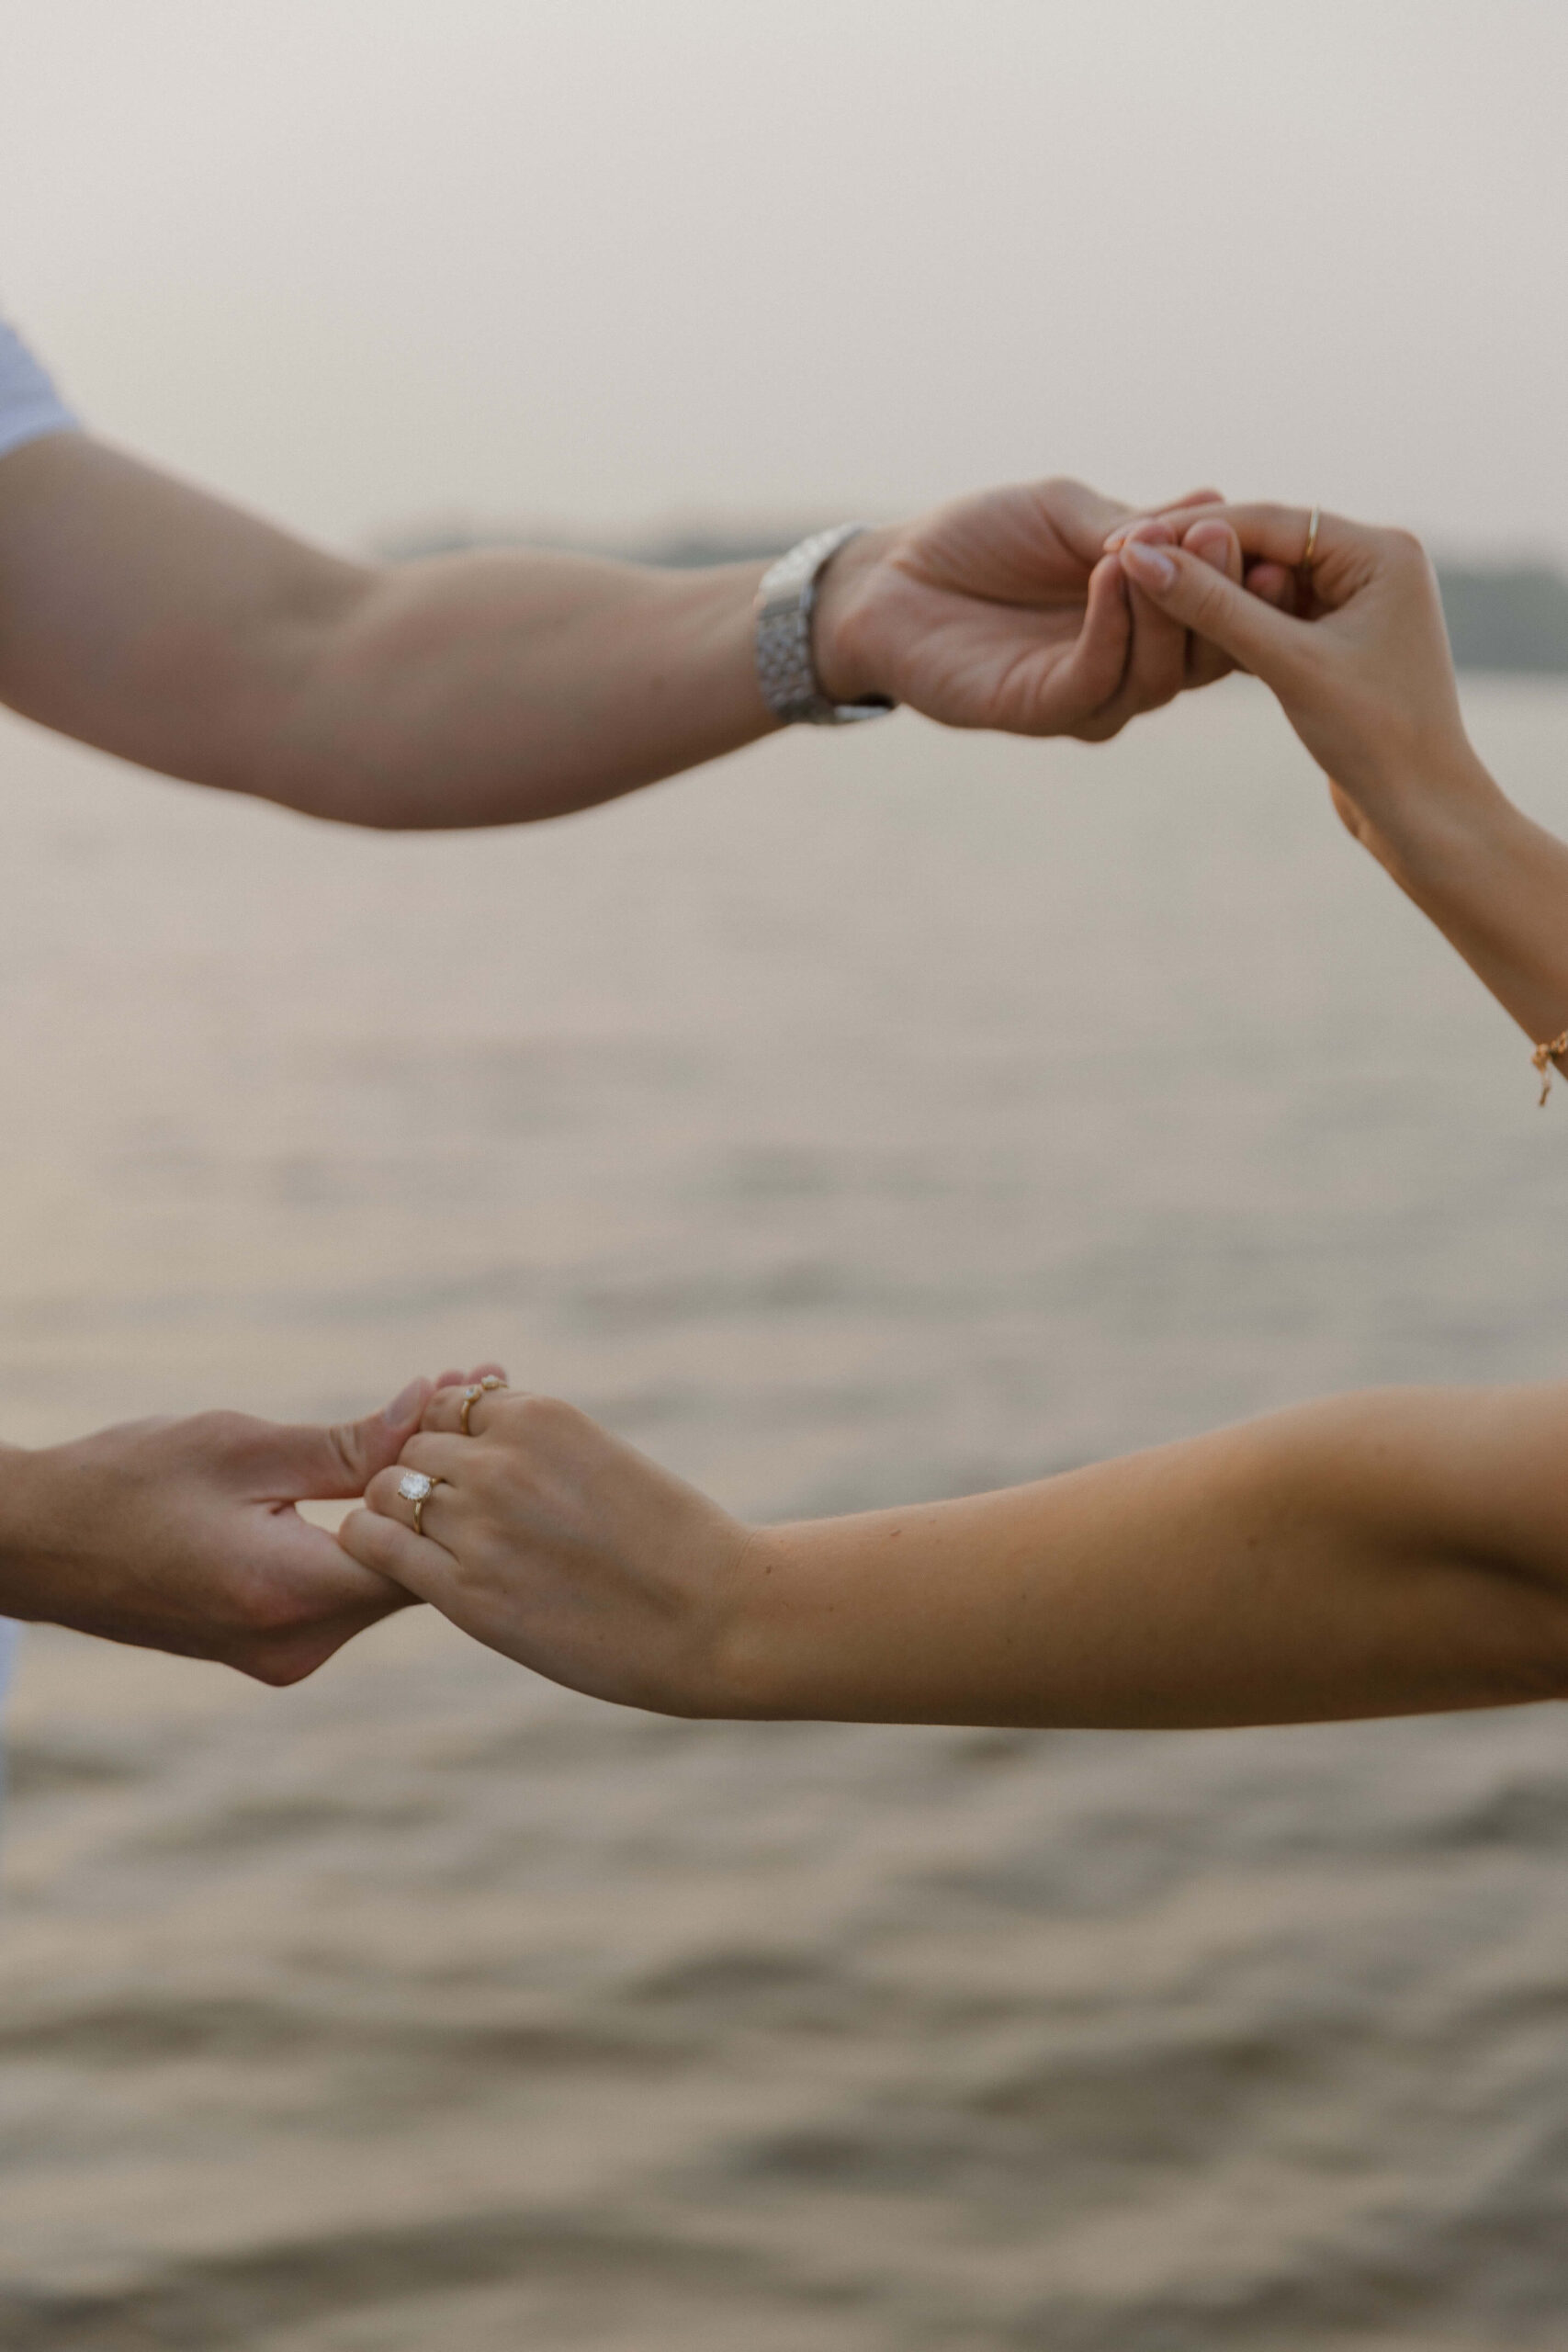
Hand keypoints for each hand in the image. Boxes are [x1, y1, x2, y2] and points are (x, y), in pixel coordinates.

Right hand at [0, 1364, 501, 1683]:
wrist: (38, 1545)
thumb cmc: (127, 1482)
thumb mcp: (242, 1448)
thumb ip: (347, 1445)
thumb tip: (431, 1409)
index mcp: (289, 1596)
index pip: (421, 1549)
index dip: (454, 1472)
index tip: (480, 1402)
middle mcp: (297, 1645)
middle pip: (415, 1568)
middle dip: (443, 1481)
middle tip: (477, 1395)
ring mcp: (287, 1655)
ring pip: (387, 1580)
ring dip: (411, 1504)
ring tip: (442, 1417)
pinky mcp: (277, 1648)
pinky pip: (350, 1589)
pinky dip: (371, 1533)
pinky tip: (387, 1470)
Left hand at [338, 1384, 751, 1715]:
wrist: (714, 1618)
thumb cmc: (675, 1545)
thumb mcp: (605, 1461)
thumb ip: (540, 1450)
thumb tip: (489, 1444)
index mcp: (541, 1417)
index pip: (450, 1406)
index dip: (450, 1441)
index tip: (468, 1474)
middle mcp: (501, 1461)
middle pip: (414, 1448)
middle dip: (423, 1478)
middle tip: (449, 1519)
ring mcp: (478, 1525)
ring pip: (384, 1491)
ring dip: (396, 1513)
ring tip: (427, 1544)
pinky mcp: (464, 1592)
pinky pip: (374, 1544)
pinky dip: (372, 1545)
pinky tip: (394, 1561)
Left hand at [811, 478, 1253, 741]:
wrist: (890, 578)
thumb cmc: (978, 539)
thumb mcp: (1065, 515)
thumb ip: (1133, 522)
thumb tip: (1219, 502)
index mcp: (1145, 619)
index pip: (1217, 612)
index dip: (1245, 579)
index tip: (1265, 533)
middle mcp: (1126, 665)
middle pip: (1201, 652)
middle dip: (1218, 594)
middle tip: (1224, 536)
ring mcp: (1086, 695)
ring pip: (1156, 675)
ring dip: (1168, 608)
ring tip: (1168, 546)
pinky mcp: (1038, 710)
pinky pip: (1094, 680)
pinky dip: (1112, 628)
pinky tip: (1112, 575)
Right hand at [1107, 503, 1484, 821]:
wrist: (1421, 811)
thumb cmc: (1374, 736)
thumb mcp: (1287, 664)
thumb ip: (1213, 606)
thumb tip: (1141, 557)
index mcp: (1381, 551)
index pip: (1269, 521)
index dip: (1190, 531)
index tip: (1123, 542)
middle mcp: (1374, 564)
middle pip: (1264, 545)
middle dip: (1197, 558)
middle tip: (1122, 564)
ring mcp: (1357, 602)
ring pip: (1262, 583)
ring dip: (1210, 594)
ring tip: (1144, 598)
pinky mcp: (1338, 641)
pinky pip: (1272, 617)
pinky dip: (1232, 625)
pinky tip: (1183, 632)